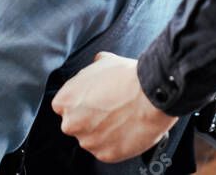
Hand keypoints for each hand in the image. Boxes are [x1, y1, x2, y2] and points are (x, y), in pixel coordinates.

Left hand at [51, 52, 177, 162]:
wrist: (150, 94)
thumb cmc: (127, 77)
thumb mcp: (103, 61)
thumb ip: (91, 69)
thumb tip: (96, 64)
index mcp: (65, 101)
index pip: (64, 107)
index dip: (81, 104)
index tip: (94, 102)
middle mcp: (71, 123)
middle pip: (75, 125)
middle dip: (89, 120)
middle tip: (108, 111)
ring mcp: (88, 141)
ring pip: (91, 139)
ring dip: (102, 132)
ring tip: (121, 119)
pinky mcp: (105, 154)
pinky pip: (106, 150)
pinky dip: (115, 143)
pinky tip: (126, 129)